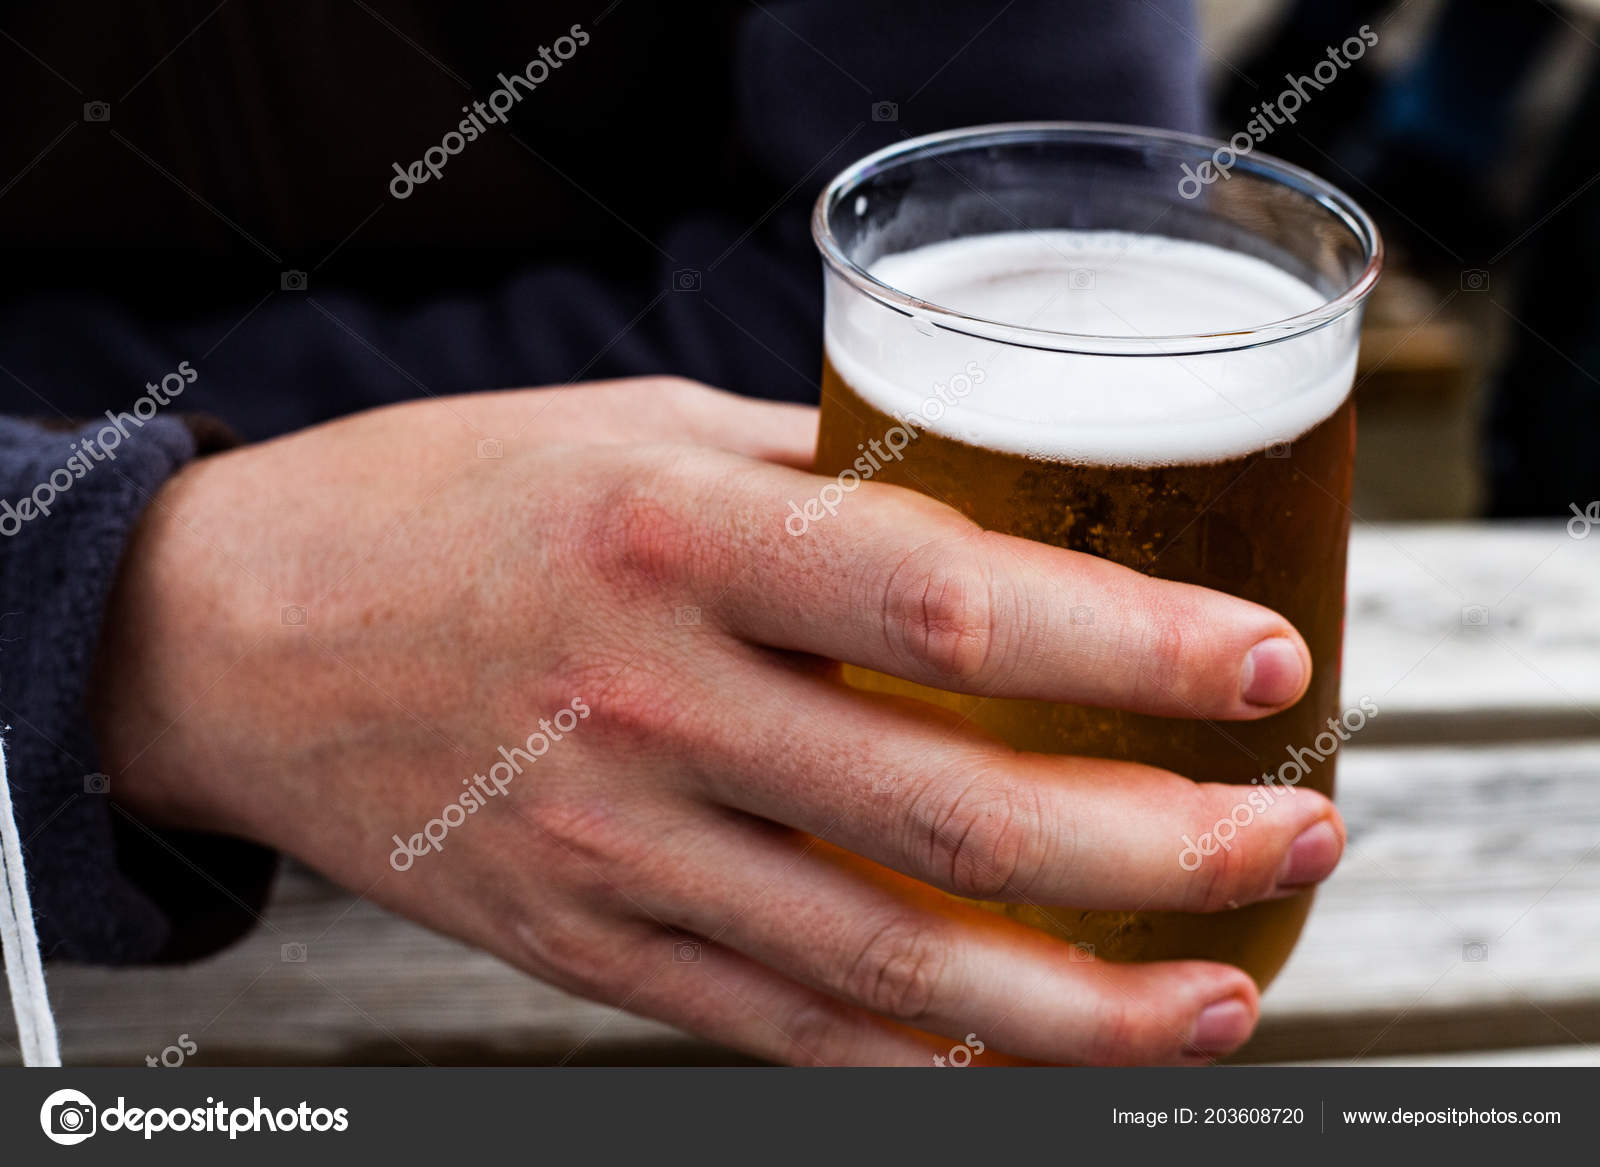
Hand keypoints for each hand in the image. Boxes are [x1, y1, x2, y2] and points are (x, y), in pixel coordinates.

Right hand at [91, 377, 1343, 1064]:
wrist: (231, 636)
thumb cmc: (442, 503)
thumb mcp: (626, 430)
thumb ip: (809, 472)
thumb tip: (979, 504)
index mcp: (666, 535)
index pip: (940, 598)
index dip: (1124, 641)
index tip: (1262, 664)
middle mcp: (645, 702)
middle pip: (948, 810)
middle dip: (1161, 846)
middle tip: (1298, 831)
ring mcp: (609, 846)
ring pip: (883, 965)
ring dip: (1078, 1002)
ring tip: (1220, 993)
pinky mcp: (578, 943)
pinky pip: (779, 1022)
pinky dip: (922, 1047)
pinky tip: (1029, 1044)